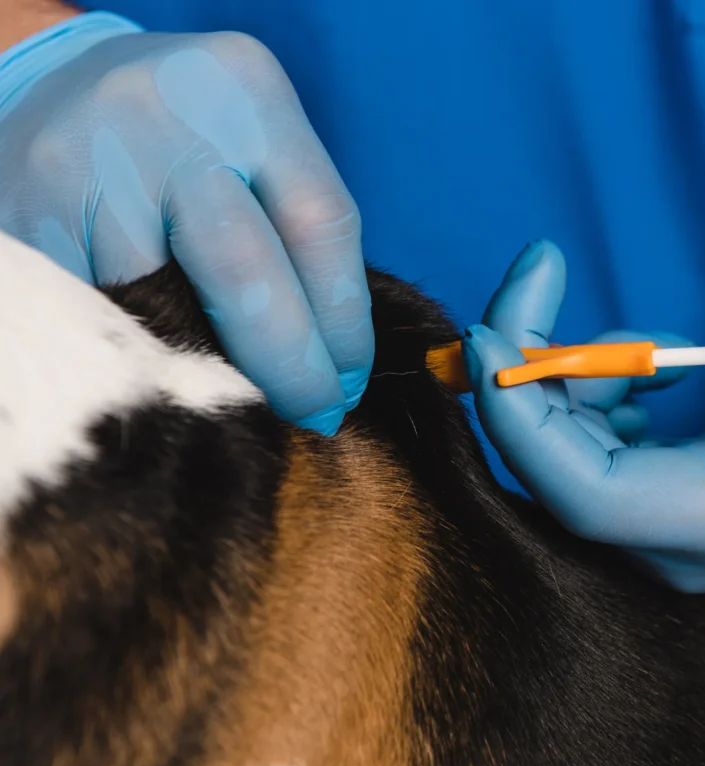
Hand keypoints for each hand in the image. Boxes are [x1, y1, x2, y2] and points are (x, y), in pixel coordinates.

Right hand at [0, 13, 371, 434]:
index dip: (345, 322)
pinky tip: (173, 373)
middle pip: (248, 272)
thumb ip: (294, 231)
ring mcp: (82, 164)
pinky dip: (148, 356)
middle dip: (291, 366)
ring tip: (244, 402)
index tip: (350, 382)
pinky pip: (104, 316)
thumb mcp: (252, 144)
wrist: (55, 88)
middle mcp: (162, 116)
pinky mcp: (26, 217)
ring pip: (165, 309)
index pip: (320, 223)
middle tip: (315, 416)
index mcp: (245, 90)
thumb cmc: (188, 136)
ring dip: (216, 373)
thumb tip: (334, 365)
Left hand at [463, 240, 704, 591]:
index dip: (524, 421)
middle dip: (527, 367)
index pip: (588, 495)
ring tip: (662, 349)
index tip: (490, 335)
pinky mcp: (644, 512)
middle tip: (537, 272)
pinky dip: (594, 394)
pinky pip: (581, 451)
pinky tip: (656, 375)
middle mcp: (672, 544)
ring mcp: (651, 534)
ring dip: (579, 374)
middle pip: (552, 468)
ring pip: (562, 452)